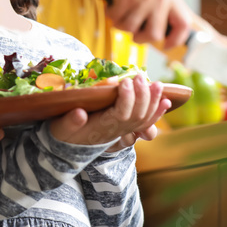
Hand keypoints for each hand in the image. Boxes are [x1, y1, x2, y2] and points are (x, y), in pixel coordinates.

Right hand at [49, 75, 169, 146]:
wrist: (68, 148)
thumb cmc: (63, 134)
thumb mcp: (61, 128)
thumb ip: (70, 122)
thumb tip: (80, 114)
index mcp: (103, 128)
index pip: (122, 114)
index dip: (127, 99)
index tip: (125, 82)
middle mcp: (117, 131)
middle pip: (138, 115)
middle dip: (143, 95)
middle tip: (140, 77)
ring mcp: (124, 130)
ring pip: (145, 118)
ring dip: (153, 101)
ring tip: (158, 84)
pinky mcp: (126, 126)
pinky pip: (146, 121)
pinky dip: (157, 110)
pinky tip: (165, 101)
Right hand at [96, 0, 190, 49]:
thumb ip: (160, 10)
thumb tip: (158, 36)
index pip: (184, 25)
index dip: (176, 40)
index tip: (166, 46)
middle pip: (154, 35)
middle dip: (139, 38)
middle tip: (132, 29)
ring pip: (131, 29)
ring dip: (120, 24)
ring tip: (119, 10)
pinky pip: (117, 19)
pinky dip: (110, 14)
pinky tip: (111, 2)